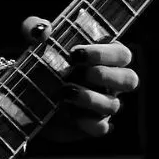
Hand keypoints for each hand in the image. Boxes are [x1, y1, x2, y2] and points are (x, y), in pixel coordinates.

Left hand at [22, 16, 138, 140]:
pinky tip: (70, 114)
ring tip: (65, 92)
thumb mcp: (36, 44)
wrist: (28, 100)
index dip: (104, 54)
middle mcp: (110, 83)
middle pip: (130, 80)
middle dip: (106, 75)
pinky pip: (101, 128)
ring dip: (90, 98)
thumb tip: (42, 30)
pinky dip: (88, 123)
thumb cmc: (42, 66)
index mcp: (105, 59)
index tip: (74, 53)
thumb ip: (36, 29)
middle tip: (80, 72)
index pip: (122, 54)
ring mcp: (103, 106)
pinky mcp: (92, 125)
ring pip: (113, 105)